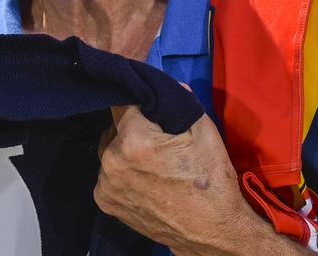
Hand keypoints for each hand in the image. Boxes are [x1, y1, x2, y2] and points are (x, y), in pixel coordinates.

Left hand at [95, 107, 293, 255]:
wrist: (213, 232)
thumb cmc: (211, 181)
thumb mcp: (204, 132)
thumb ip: (181, 102)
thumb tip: (169, 84)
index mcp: (134, 139)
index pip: (123, 102)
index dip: (138, 101)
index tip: (150, 107)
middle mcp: (111, 161)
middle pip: (114, 126)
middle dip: (132, 126)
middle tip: (157, 137)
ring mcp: (105, 183)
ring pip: (109, 149)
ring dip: (124, 148)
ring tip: (151, 159)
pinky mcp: (105, 201)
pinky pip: (108, 172)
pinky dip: (121, 170)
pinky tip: (143, 176)